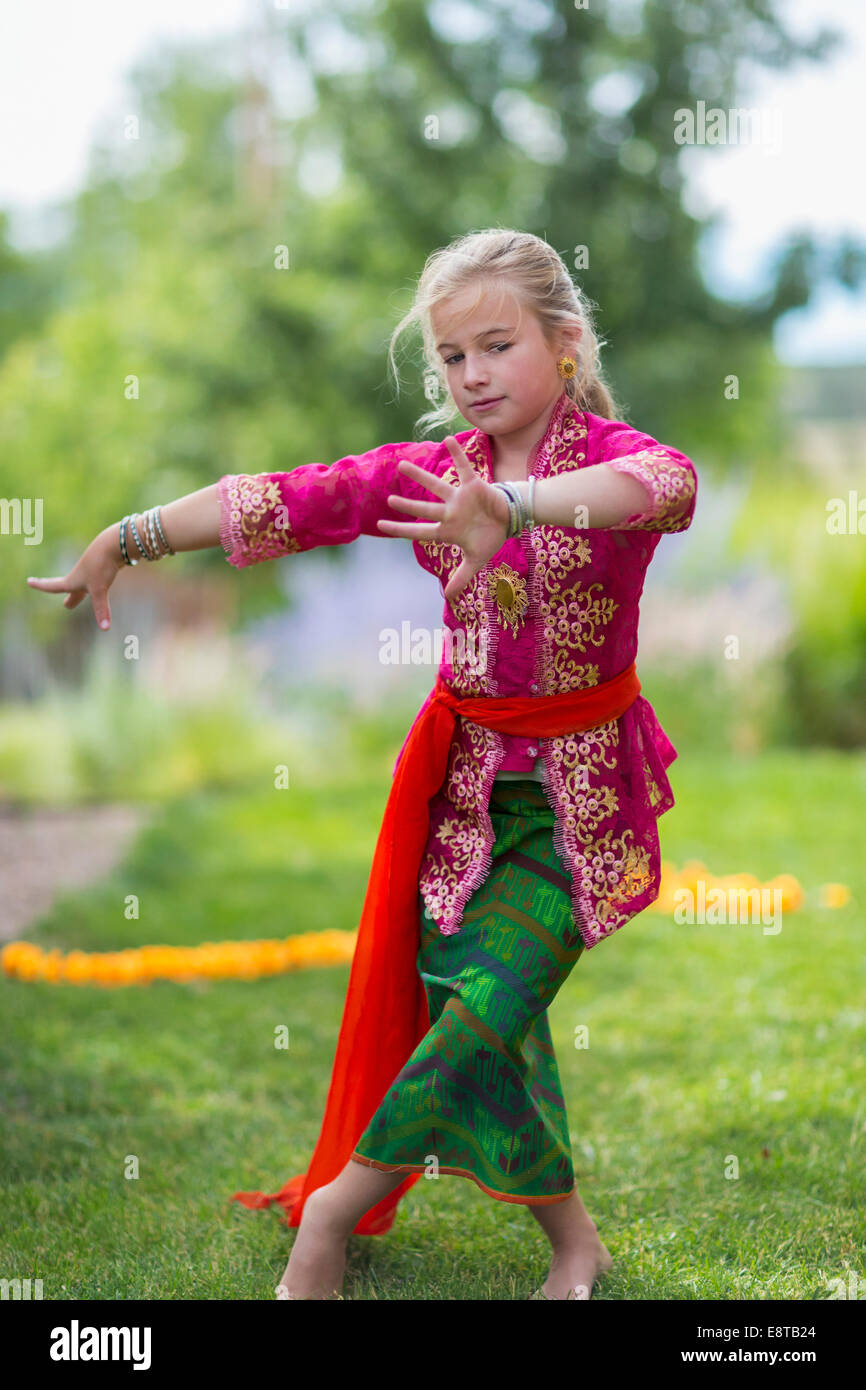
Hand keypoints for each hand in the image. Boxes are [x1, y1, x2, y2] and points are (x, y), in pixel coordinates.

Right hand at [25, 526, 124, 629]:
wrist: (113, 543)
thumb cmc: (101, 566)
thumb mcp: (100, 590)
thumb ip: (101, 609)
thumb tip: (105, 628)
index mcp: (73, 580)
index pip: (53, 586)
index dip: (40, 585)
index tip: (29, 581)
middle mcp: (81, 575)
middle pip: (72, 588)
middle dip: (70, 598)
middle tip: (66, 605)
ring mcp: (92, 569)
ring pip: (86, 583)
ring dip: (82, 590)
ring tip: (83, 594)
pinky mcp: (104, 565)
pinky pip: (99, 576)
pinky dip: (99, 581)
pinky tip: (105, 578)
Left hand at [377, 436, 510, 602]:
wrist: (509, 521)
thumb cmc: (489, 538)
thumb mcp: (476, 561)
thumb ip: (462, 577)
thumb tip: (448, 596)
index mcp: (447, 530)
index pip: (420, 531)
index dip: (401, 529)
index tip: (380, 526)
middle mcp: (450, 512)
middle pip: (425, 508)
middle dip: (408, 505)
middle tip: (389, 499)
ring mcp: (460, 498)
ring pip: (437, 485)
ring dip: (420, 476)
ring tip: (402, 464)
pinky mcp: (474, 486)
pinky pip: (464, 468)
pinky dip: (457, 455)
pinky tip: (447, 439)